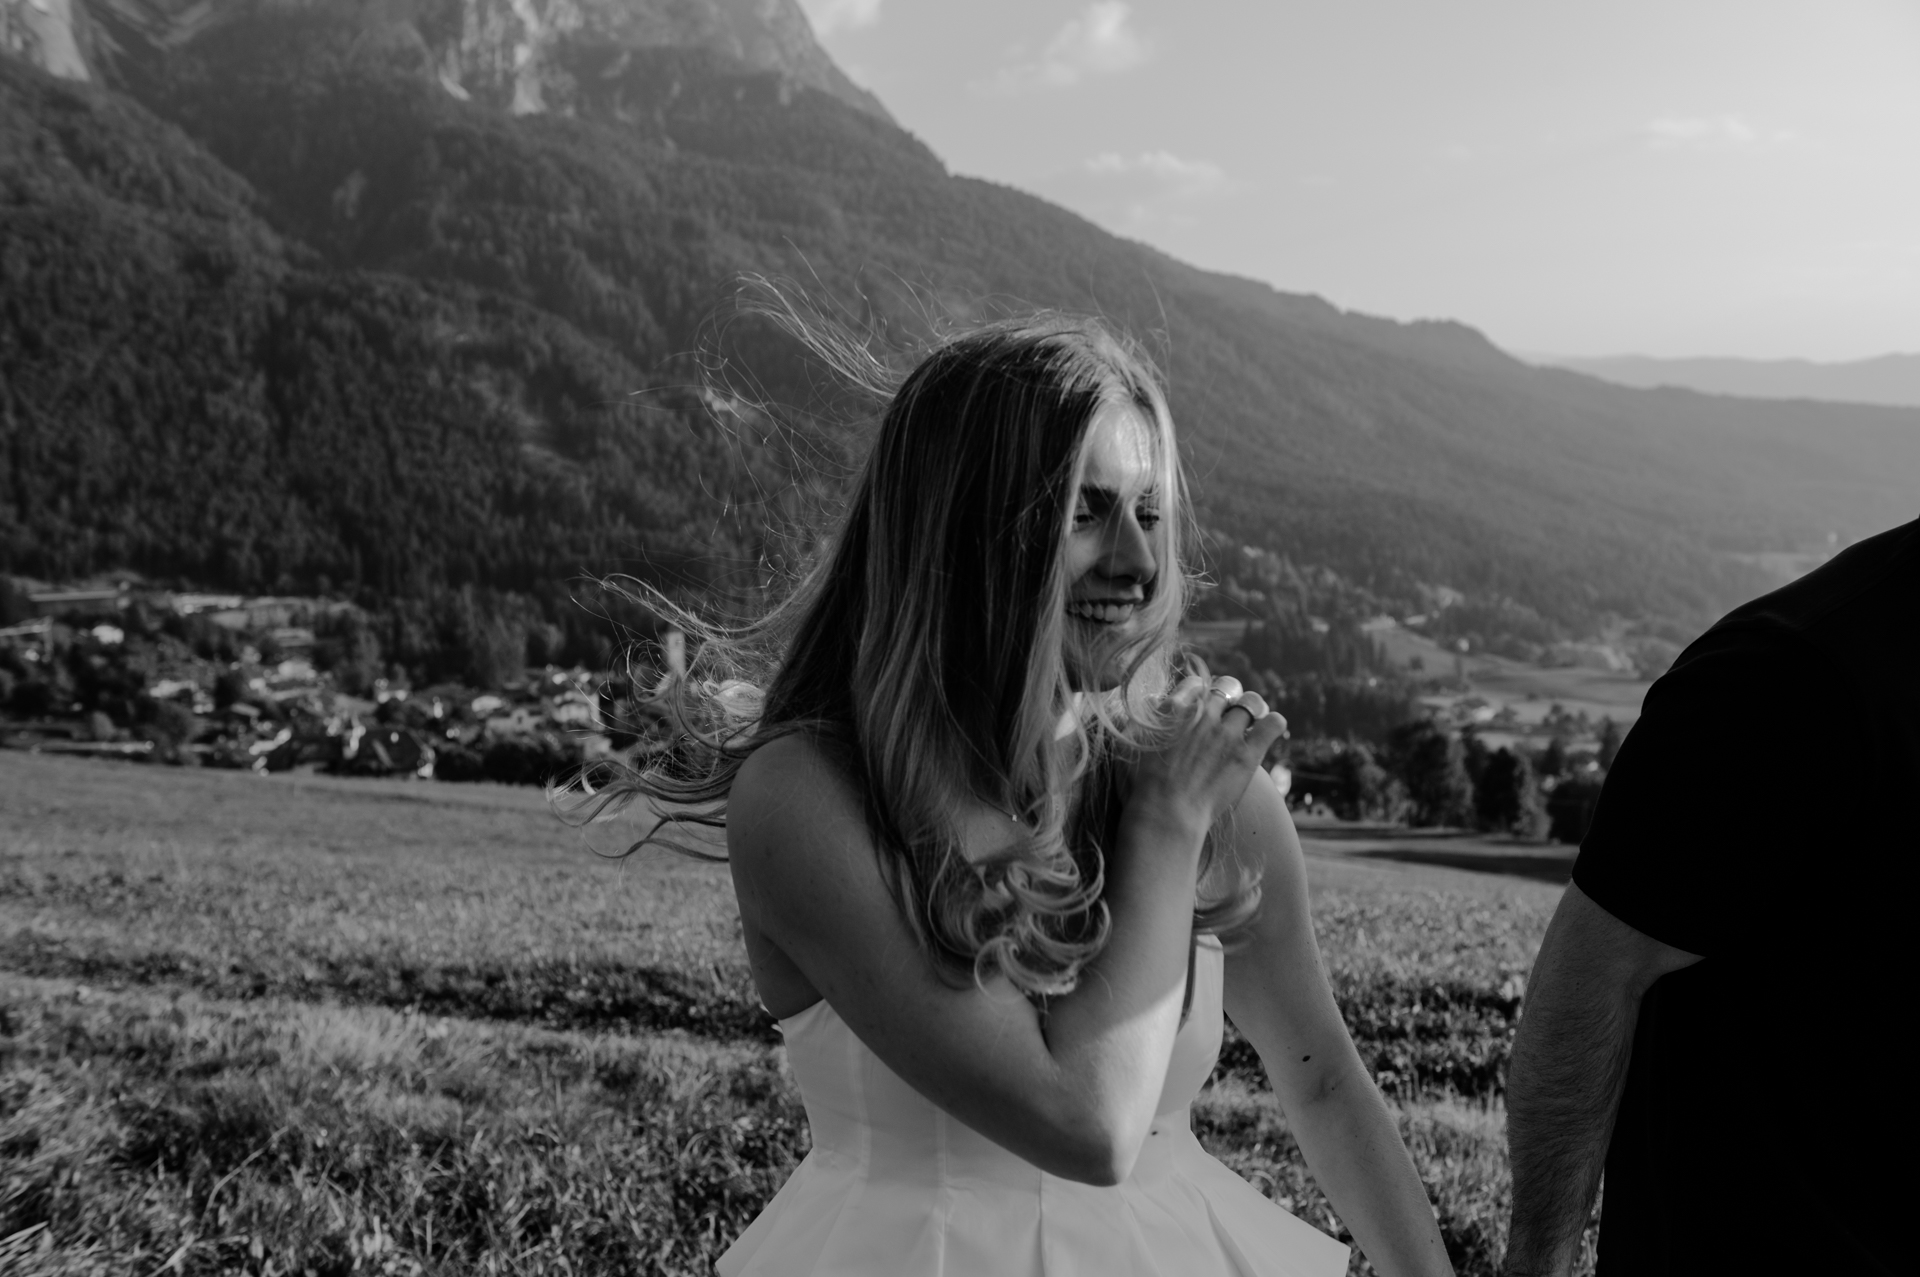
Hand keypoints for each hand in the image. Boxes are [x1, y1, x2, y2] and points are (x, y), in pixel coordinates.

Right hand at [1129, 674, 1287, 834]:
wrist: (1166, 814)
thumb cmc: (1143, 784)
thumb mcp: (1131, 742)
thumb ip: (1145, 717)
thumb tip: (1158, 703)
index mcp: (1175, 708)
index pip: (1197, 683)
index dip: (1199, 693)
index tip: (1199, 706)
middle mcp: (1204, 714)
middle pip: (1226, 688)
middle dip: (1226, 699)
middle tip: (1223, 717)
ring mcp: (1228, 733)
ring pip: (1251, 703)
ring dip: (1249, 710)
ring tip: (1246, 725)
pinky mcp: (1248, 754)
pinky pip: (1273, 723)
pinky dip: (1272, 723)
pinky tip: (1266, 730)